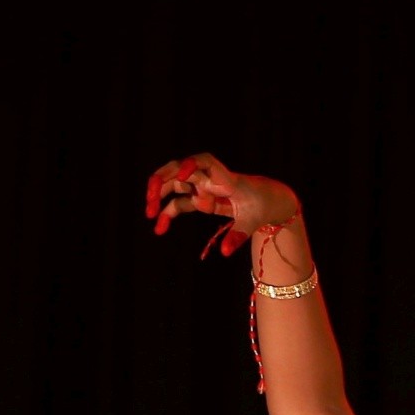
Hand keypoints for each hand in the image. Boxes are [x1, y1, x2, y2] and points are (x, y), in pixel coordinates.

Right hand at [143, 153, 300, 260]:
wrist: (266, 201)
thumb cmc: (261, 205)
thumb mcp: (252, 222)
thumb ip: (238, 236)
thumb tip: (224, 252)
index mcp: (224, 178)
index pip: (205, 162)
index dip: (191, 164)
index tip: (181, 175)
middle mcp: (208, 179)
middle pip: (179, 170)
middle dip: (162, 180)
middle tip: (151, 197)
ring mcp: (200, 188)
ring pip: (173, 186)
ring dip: (159, 196)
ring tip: (149, 213)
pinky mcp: (197, 199)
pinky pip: (178, 204)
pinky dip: (168, 215)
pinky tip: (159, 229)